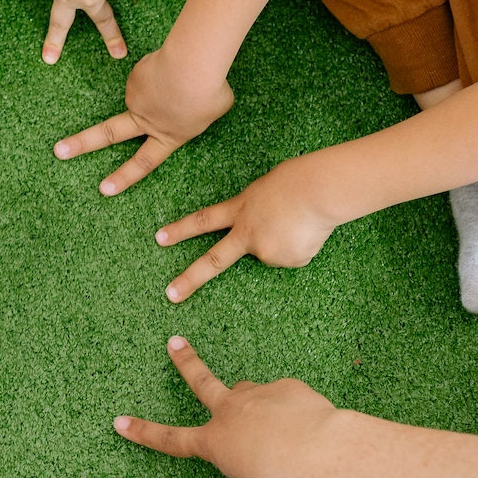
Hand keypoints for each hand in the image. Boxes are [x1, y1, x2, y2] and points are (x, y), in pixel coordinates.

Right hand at [53, 49, 231, 194]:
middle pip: (107, 134)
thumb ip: (196, 111)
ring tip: (187, 76)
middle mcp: (146, 121)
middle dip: (81, 144)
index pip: (144, 163)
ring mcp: (136, 98)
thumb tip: (182, 101)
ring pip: (147, 91)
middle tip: (59, 151)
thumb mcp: (214, 110)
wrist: (192, 66)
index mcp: (169, 136)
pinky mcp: (134, 77)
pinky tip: (176, 65)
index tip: (103, 189)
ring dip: (164, 83)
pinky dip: (163, 69)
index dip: (124, 177)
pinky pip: (150, 72)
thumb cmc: (210, 91)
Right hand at [113, 337, 342, 477]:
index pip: (170, 439)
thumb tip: (254, 475)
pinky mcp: (285, 387)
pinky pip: (286, 401)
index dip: (143, 432)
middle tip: (174, 343)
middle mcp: (230, 412)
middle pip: (200, 380)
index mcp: (215, 442)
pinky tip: (308, 428)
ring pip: (251, 395)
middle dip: (184, 362)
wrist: (320, 450)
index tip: (121, 422)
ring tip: (282, 429)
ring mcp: (257, 395)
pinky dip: (294, 414)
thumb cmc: (285, 477)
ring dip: (259, 408)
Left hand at [154, 157, 341, 301]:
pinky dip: (301, 246)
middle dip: (190, 279)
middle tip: (170, 296)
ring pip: (273, 253)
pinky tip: (309, 232)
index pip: (203, 221)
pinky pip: (294, 256)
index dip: (181, 230)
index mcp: (240, 209)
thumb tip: (264, 234)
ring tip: (301, 221)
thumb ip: (256, 213)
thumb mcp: (265, 191)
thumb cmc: (297, 180)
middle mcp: (247, 234)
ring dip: (286, 241)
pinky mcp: (287, 261)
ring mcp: (265, 250)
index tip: (159, 238)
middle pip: (214, 261)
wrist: (318, 191)